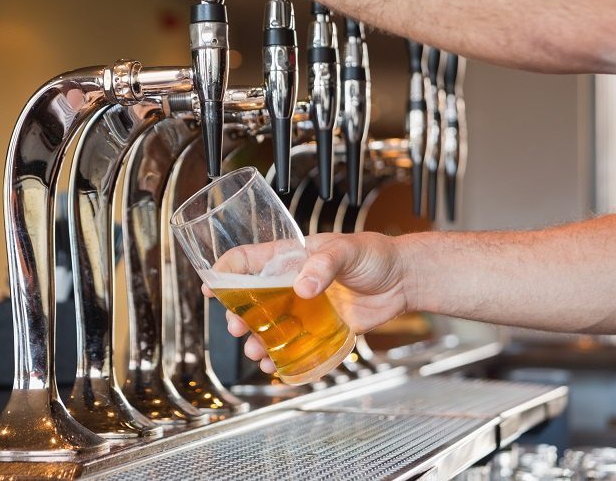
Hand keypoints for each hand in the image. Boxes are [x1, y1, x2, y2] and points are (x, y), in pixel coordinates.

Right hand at [201, 232, 407, 373]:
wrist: (405, 279)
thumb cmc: (375, 255)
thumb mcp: (347, 250)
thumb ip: (323, 265)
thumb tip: (303, 288)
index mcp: (293, 257)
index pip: (249, 260)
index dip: (226, 272)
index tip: (211, 287)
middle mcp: (294, 282)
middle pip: (253, 299)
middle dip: (238, 315)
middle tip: (237, 328)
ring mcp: (306, 307)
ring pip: (270, 325)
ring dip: (257, 340)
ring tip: (255, 352)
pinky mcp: (321, 327)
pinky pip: (295, 343)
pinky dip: (282, 356)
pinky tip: (275, 365)